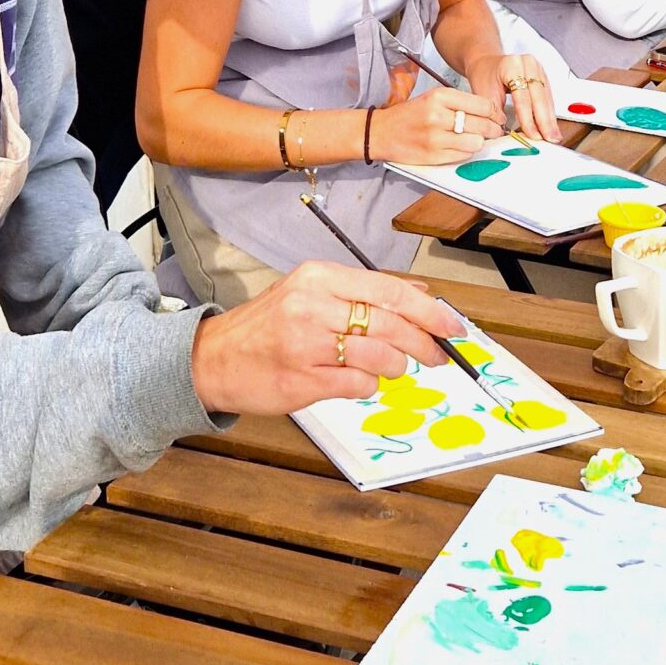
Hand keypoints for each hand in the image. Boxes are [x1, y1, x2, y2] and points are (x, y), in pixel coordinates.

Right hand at [190, 261, 463, 415]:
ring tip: (389, 368)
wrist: (212, 359)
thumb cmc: (267, 327)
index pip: (390, 291)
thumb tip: (422, 293)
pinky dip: (368, 386)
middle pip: (391, 324)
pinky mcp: (301, 379)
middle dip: (425, 343)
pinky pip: (358, 385)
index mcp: (319, 277)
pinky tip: (357, 381)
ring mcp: (306, 343)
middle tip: (438, 356)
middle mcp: (312, 305)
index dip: (430, 311)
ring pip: (379, 356)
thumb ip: (364, 292)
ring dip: (395, 367)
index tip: (453, 326)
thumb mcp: (312, 293)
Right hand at [367, 84, 502, 167]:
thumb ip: (460, 103)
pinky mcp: (433, 156)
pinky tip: (462, 146)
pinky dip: (467, 152)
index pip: (482, 104)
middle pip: (482, 124)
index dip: (495, 113)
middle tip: (495, 130)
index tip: (498, 116)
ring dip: (481, 142)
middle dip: (494, 129)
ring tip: (477, 138)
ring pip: (476, 142)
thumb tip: (491, 113)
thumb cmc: (410, 114)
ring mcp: (435, 137)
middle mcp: (437, 115)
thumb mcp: (433, 98)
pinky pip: (464, 155)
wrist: (380, 132)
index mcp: (439, 96)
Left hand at [468, 50, 557, 141]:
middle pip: (539, 96)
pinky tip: (551, 126)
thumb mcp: (484, 95)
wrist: (486, 64)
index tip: (533, 135)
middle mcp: (528, 64)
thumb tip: (507, 135)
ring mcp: (538, 69)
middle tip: (549, 139)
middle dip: (545, 121)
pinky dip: (549, 113)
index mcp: (512, 65)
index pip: (523, 97)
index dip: (529, 119)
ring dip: (550, 119)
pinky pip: (548, 97)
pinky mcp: (542, 76)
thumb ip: (496, 115)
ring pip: (547, 98)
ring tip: (553, 136)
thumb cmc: (484, 77)